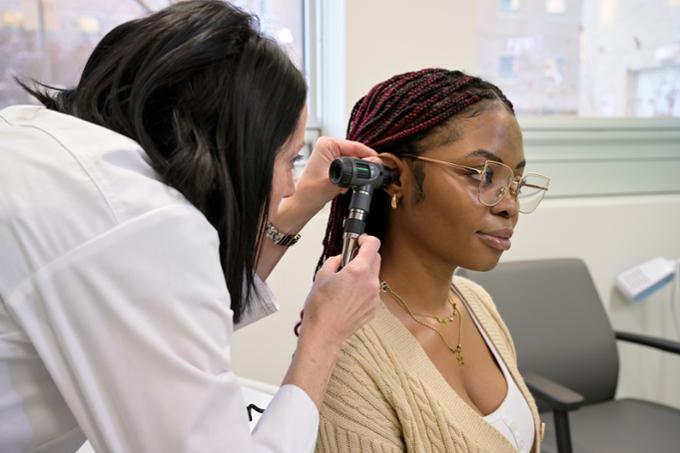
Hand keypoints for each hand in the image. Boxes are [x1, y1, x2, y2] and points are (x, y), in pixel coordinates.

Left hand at [295, 137, 377, 213]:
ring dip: (354, 174)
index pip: (354, 145)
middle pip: (355, 153)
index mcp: (326, 144)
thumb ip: (356, 172)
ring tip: (347, 185)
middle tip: (363, 178)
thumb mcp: (336, 181)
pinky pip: (348, 167)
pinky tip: (343, 186)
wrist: (303, 204)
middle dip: (359, 167)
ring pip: (353, 162)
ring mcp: (330, 155)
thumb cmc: (310, 192)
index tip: (378, 163)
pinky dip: (349, 177)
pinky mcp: (332, 164)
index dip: (368, 155)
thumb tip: (372, 163)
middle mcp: (328, 146)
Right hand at [299, 234, 380, 348]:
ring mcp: (374, 296)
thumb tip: (340, 259)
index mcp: (358, 271)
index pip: (373, 244)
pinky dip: (363, 289)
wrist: (324, 333)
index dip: (366, 239)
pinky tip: (348, 296)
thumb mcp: (322, 275)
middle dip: (364, 255)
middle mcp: (371, 282)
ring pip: (373, 276)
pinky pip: (371, 291)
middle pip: (376, 259)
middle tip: (349, 260)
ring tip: (345, 282)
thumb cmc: (321, 308)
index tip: (359, 241)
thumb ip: (334, 261)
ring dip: (363, 273)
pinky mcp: (373, 308)